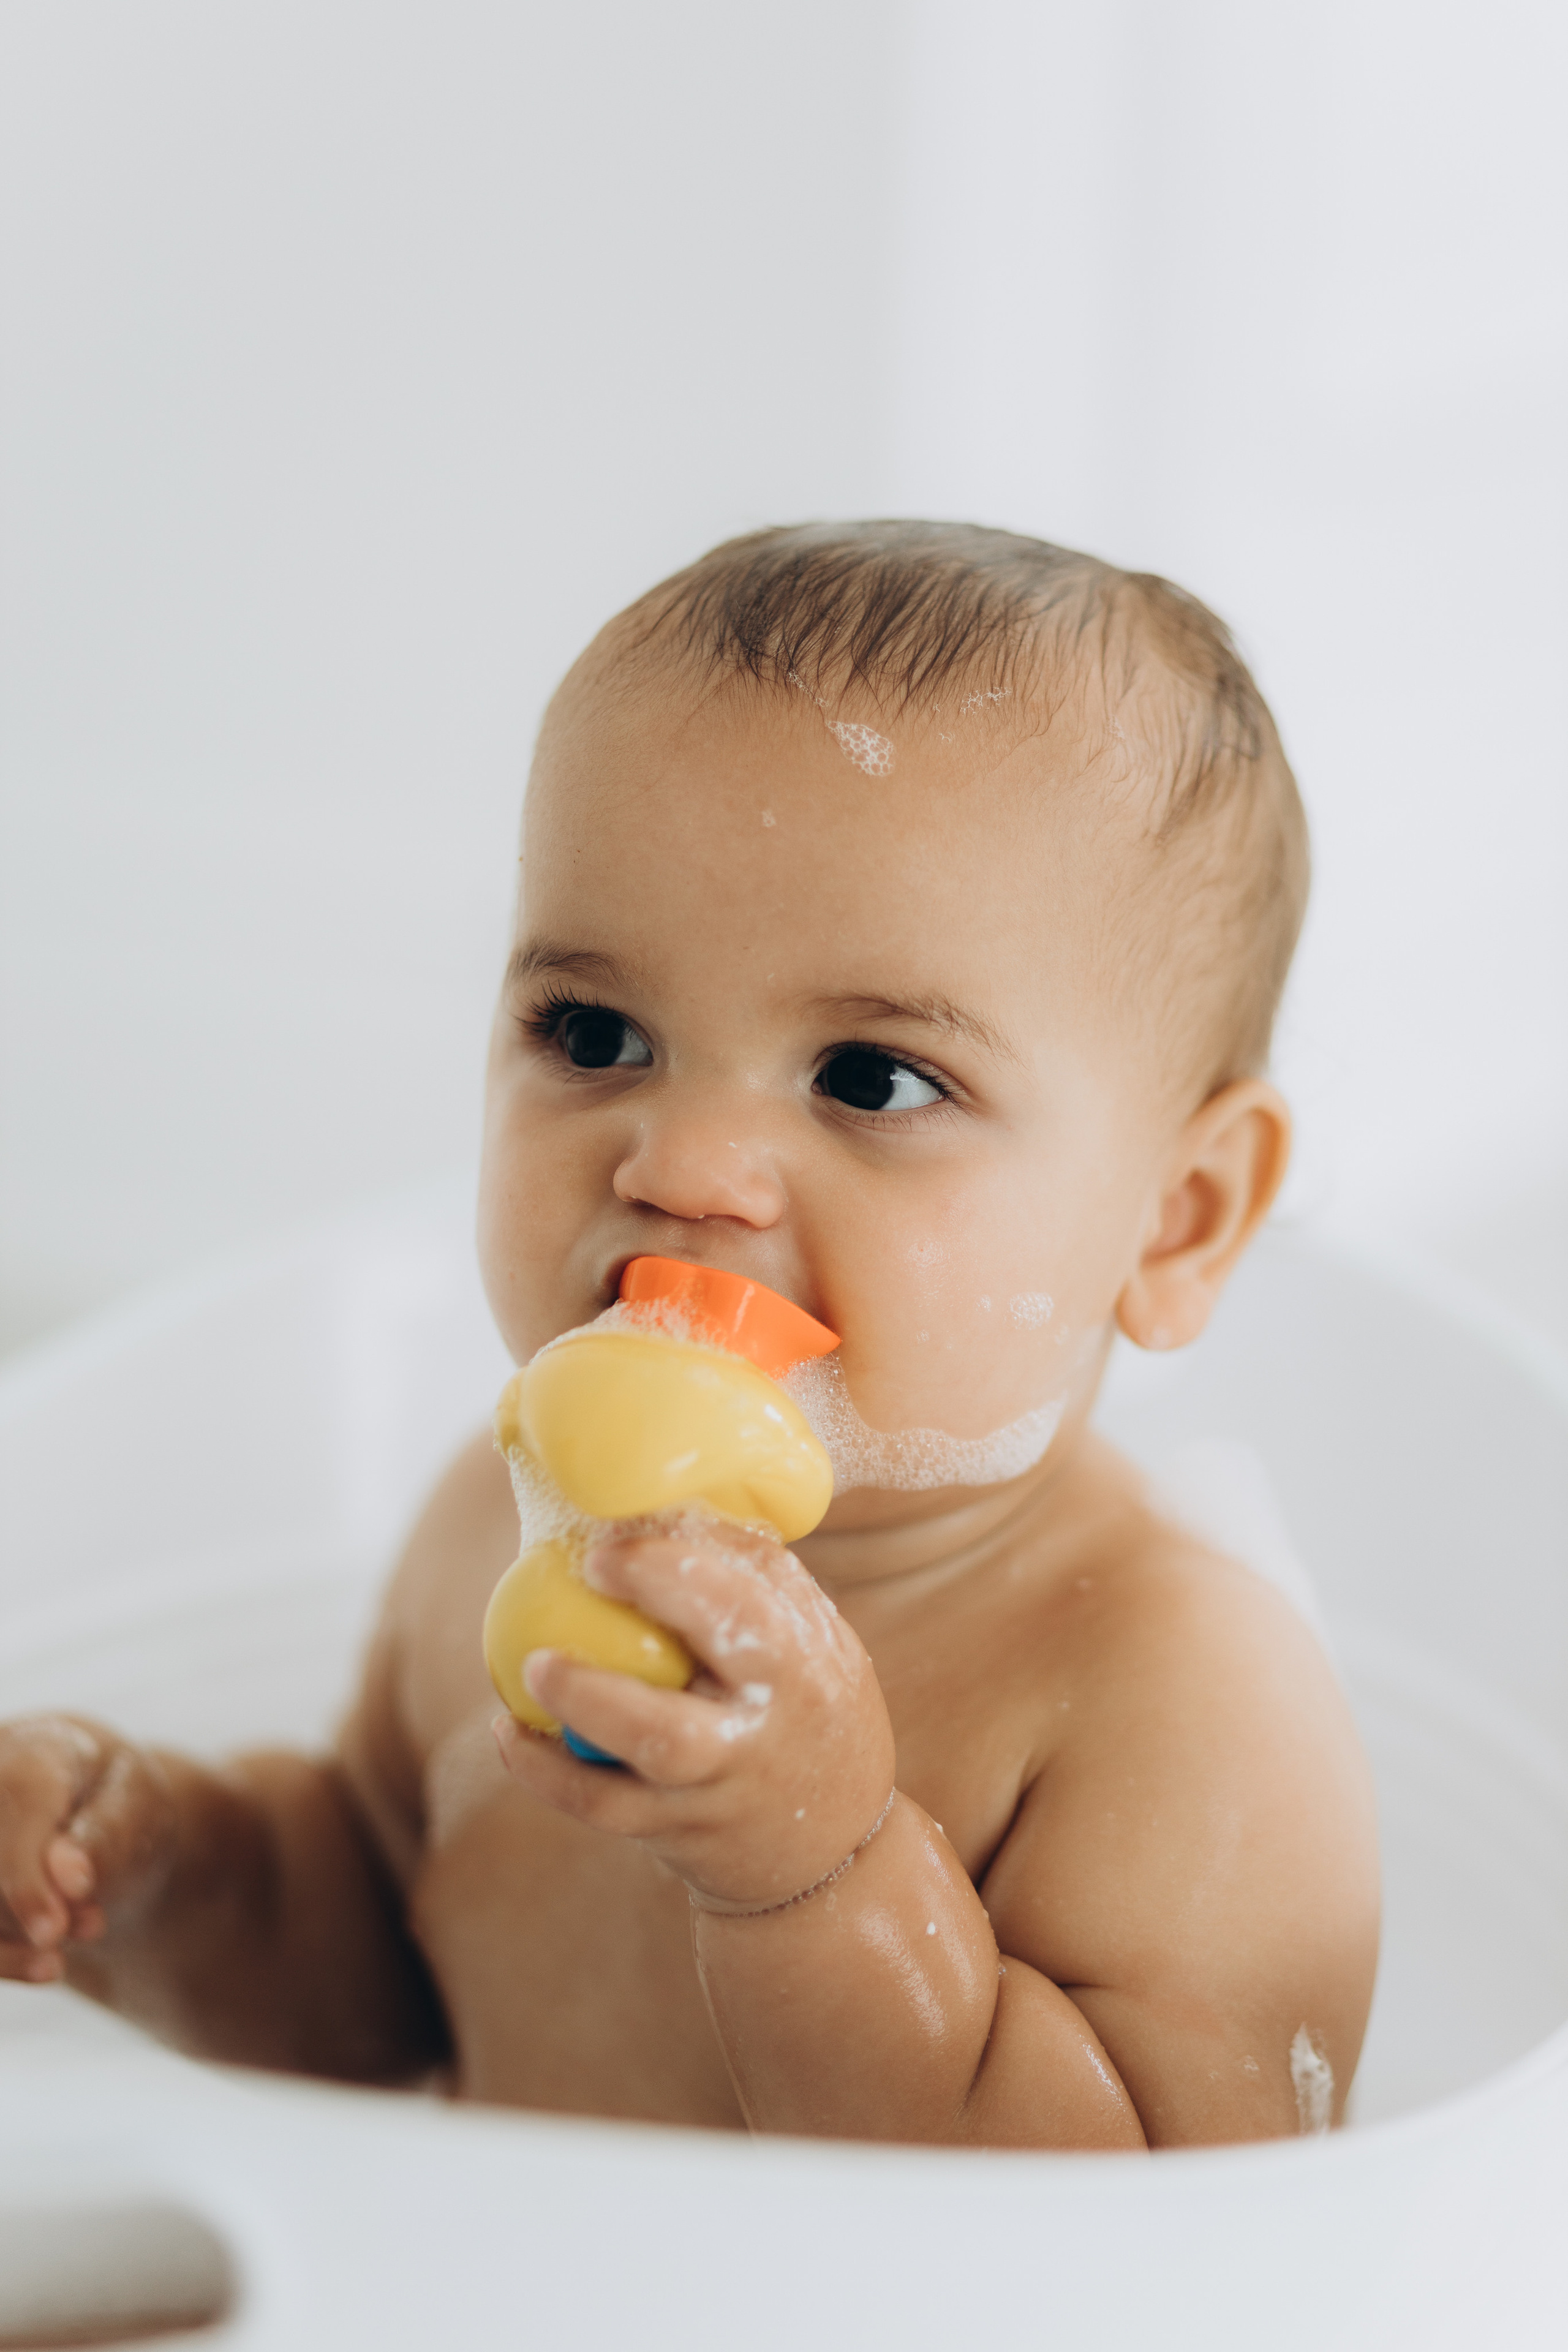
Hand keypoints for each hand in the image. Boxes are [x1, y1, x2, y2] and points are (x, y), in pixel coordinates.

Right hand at [0, 1715, 175, 1982]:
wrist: (89, 1807)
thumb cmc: (118, 1800)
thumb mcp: (139, 1806)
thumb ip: (108, 1834)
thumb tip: (70, 1878)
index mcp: (33, 1751)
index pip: (17, 1802)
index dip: (27, 1875)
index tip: (58, 1926)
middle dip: (30, 1907)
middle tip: (92, 1926)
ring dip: (15, 1935)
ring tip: (78, 1938)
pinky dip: (3, 1957)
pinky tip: (45, 1967)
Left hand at [493, 1525, 895, 1910]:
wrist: (833, 1853)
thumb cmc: (810, 1711)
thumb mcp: (815, 1642)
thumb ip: (755, 1579)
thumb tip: (667, 1504)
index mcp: (799, 1665)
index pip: (743, 1609)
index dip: (673, 1571)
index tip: (609, 1546)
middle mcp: (761, 1728)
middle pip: (702, 1685)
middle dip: (638, 1631)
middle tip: (582, 1574)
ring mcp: (717, 1786)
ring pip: (650, 1750)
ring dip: (584, 1705)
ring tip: (530, 1668)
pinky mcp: (677, 1831)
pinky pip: (603, 1806)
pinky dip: (549, 1771)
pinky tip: (510, 1731)